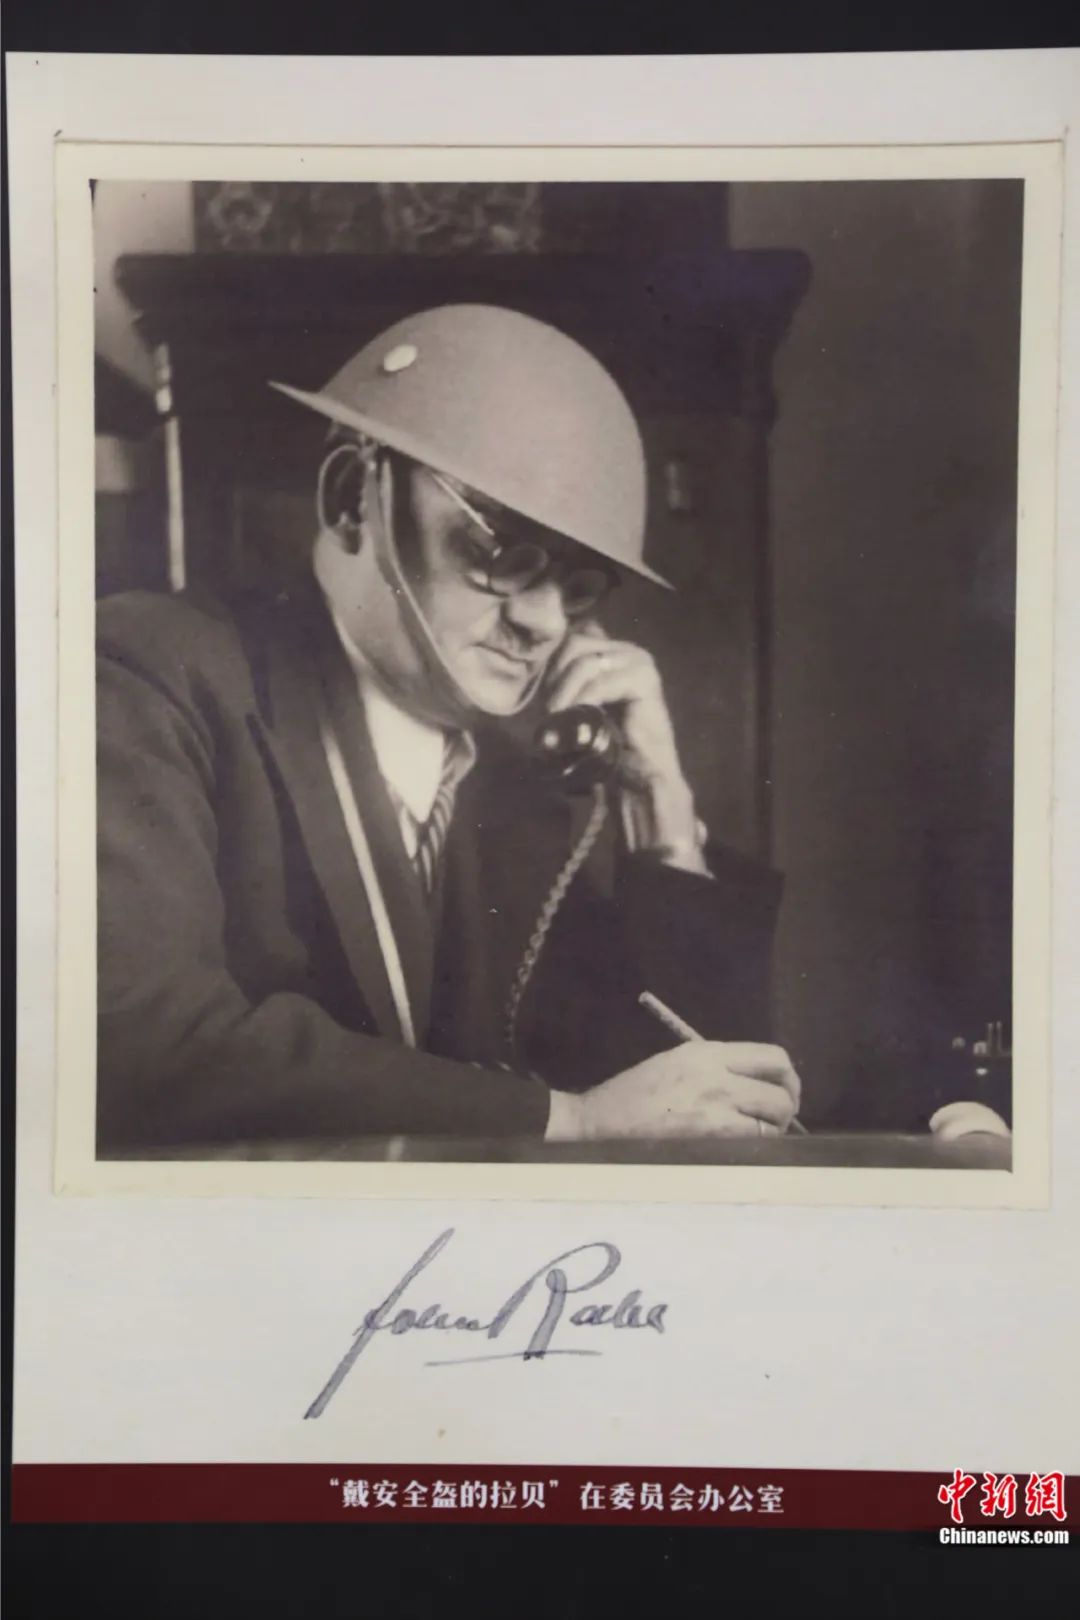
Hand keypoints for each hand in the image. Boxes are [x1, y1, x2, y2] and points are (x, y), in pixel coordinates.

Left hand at [544, 623, 703, 865]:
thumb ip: (562, 683)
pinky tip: (577, 720)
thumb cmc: (604, 747)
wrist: (637, 778)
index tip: (547, 702)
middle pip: (573, 643)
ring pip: (584, 661)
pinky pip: (601, 681)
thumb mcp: (573, 708)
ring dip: (565, 692)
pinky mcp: (644, 679)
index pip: (568, 639)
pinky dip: (583, 700)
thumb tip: (535, 665)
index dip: (551, 667)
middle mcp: (625, 650)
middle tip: (552, 713)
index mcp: (610, 651)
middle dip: (556, 678)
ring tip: (560, 719)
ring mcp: (638, 662)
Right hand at [546, 1042, 801, 1141]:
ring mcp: (715, 1106)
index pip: (772, 1057)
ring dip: (774, 1129)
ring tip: (758, 1135)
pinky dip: (758, 1146)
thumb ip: (717, 1067)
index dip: (787, 1077)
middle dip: (787, 1107)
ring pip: (774, 1117)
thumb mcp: (675, 1063)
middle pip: (781, 1089)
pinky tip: (743, 1149)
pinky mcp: (710, 1137)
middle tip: (776, 1119)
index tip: (783, 1090)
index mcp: (706, 1052)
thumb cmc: (633, 1095)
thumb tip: (759, 1084)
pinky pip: (755, 1141)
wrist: (596, 1123)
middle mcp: (716, 1074)